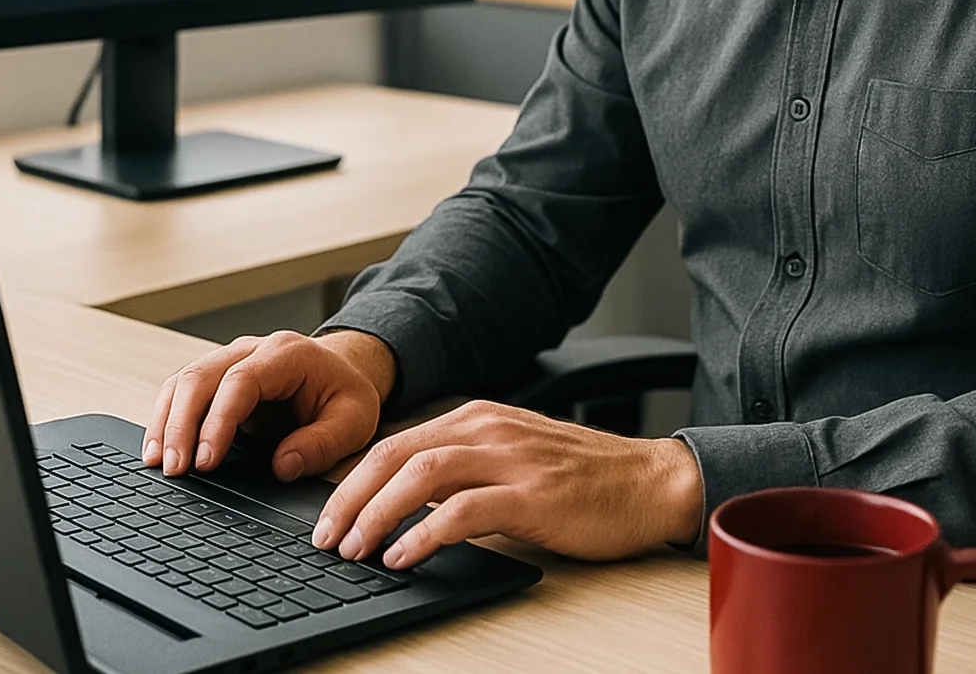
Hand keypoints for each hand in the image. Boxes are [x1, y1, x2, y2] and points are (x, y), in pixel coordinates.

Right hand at [143, 329, 396, 481]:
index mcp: (287, 355)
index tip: (206, 462)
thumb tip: (283, 466)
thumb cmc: (346, 394)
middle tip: (175, 470)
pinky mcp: (217, 377)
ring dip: (165, 421)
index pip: (240, 382)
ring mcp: (230, 358)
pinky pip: (182, 390)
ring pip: (184, 380)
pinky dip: (165, 417)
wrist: (341, 370)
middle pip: (201, 376)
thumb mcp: (354, 420)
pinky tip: (158, 448)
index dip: (218, 422)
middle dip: (181, 424)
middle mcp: (252, 349)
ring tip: (158, 463)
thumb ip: (322, 443)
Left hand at [310, 400, 704, 569]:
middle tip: (326, 539)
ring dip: (377, 514)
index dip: (353, 480)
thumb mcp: (514, 456)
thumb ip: (466, 465)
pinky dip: (424, 534)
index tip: (328, 517)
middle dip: (350, 498)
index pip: (396, 443)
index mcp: (479, 417)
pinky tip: (405, 557)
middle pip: (396, 455)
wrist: (649, 481)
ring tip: (355, 550)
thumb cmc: (583, 476)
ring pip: (421, 476)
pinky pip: (463, 511)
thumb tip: (404, 500)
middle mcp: (489, 429)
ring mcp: (511, 459)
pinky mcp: (533, 496)